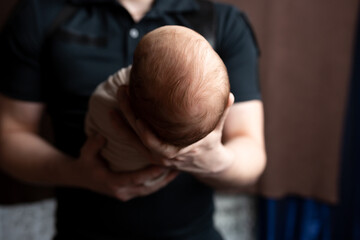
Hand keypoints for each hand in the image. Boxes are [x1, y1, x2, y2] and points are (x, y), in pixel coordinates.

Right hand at [72, 134, 177, 200]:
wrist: (79, 177)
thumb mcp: (86, 152)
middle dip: (163, 177)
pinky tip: (169, 175)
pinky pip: (147, 189)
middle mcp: (121, 192)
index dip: (151, 172)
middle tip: (178, 167)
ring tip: (178, 171)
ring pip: (149, 190)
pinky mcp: (129, 193)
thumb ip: (93, 144)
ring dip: (164, 181)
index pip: (136, 178)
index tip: (164, 164)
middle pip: (147, 187)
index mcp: (112, 182)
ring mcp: (126, 194)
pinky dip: (158, 183)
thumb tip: (102, 135)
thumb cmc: (85, 162)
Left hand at [117, 85, 234, 174]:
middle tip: (121, 92)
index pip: (154, 141)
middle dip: (127, 115)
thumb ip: (221, 112)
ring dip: (121, 125)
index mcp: (178, 151)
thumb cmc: (212, 141)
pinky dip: (125, 132)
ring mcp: (156, 156)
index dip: (143, 129)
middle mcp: (164, 156)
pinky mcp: (153, 154)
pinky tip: (116, 117)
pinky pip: (135, 143)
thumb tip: (228, 94)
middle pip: (139, 137)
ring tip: (109, 107)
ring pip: (133, 142)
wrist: (209, 164)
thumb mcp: (217, 128)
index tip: (136, 110)